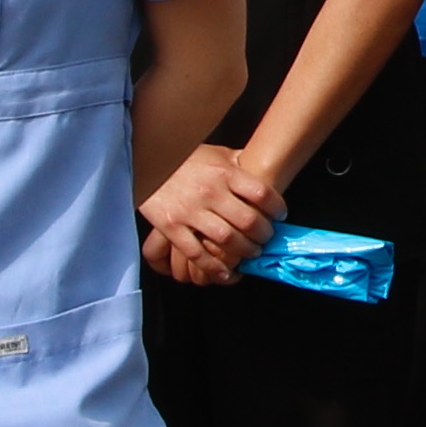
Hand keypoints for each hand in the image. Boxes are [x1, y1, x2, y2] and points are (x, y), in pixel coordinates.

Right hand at [141, 143, 275, 284]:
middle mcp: (210, 192)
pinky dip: (214, 267)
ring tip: (250, 253)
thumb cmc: (183, 158)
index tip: (280, 216)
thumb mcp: (214, 153)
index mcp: (224, 172)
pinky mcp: (171, 227)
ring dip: (244, 251)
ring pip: (227, 240)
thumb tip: (263, 167)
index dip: (276, 208)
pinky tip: (225, 272)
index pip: (262, 193)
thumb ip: (237, 162)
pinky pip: (197, 253)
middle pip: (248, 220)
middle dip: (263, 235)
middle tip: (266, 239)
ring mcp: (190, 211)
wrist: (145, 161)